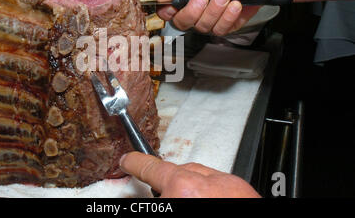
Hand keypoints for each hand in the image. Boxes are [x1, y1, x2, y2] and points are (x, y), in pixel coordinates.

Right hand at [120, 152, 260, 197]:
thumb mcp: (169, 208)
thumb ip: (158, 200)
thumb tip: (156, 195)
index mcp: (182, 189)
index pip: (149, 169)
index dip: (134, 164)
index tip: (128, 160)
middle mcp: (204, 181)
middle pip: (174, 173)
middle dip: (167, 186)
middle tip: (163, 197)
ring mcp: (225, 182)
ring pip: (198, 176)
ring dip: (190, 190)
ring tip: (190, 201)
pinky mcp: (241, 187)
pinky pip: (218, 182)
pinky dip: (210, 193)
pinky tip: (208, 201)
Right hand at [157, 0, 263, 35]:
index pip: (167, 12)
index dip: (169, 12)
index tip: (175, 6)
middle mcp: (194, 10)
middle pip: (182, 23)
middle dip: (195, 11)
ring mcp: (209, 19)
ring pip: (203, 27)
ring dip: (215, 10)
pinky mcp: (224, 26)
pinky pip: (220, 29)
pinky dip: (228, 16)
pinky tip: (234, 4)